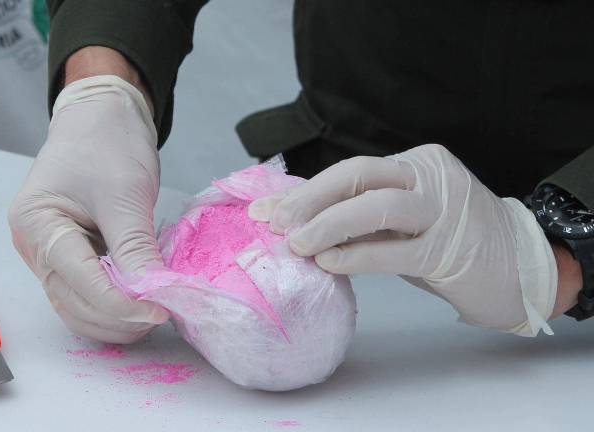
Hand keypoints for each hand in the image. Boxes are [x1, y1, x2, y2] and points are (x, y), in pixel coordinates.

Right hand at [9, 75, 168, 342]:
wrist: (101, 119)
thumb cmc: (107, 143)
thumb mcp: (125, 193)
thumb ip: (135, 246)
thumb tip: (153, 294)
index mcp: (36, 222)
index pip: (76, 278)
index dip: (118, 303)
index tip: (157, 311)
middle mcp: (33, 245)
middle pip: (71, 302)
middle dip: (117, 317)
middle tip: (161, 315)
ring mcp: (46, 255)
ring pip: (75, 308)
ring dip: (113, 321)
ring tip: (153, 315)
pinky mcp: (66, 259)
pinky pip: (84, 295)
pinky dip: (111, 307)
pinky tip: (139, 305)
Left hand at [249, 144, 556, 335]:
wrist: (520, 269)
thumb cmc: (450, 243)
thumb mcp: (405, 219)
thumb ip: (362, 215)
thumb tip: (296, 222)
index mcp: (417, 163)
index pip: (352, 171)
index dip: (305, 190)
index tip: (266, 210)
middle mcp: (431, 177)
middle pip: (359, 175)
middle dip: (308, 199)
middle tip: (273, 222)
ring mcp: (445, 211)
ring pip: (377, 206)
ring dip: (328, 223)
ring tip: (296, 244)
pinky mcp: (451, 250)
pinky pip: (396, 250)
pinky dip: (357, 254)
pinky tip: (328, 261)